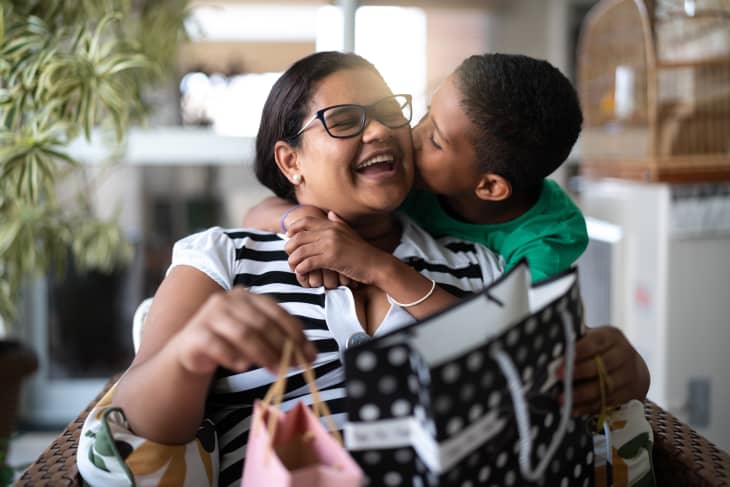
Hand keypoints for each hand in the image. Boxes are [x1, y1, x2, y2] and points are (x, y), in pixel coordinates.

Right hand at [171, 287, 316, 374]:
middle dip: (282, 347)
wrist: (190, 348)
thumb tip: (310, 355)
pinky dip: (234, 358)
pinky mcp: (196, 333)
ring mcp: (211, 315)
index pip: (277, 312)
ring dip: (263, 354)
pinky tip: (243, 367)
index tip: (310, 354)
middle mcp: (229, 300)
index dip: (296, 334)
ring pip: (243, 334)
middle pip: (262, 324)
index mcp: (248, 296)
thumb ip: (280, 338)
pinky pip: (219, 346)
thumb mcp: (256, 335)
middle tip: (294, 366)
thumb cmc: (229, 340)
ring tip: (275, 371)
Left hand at [285, 211, 388, 285]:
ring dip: (293, 260)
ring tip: (293, 267)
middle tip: (289, 255)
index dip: (294, 228)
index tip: (288, 236)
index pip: (306, 221)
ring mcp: (330, 245)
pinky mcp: (331, 259)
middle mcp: (330, 232)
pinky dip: (301, 269)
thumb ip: (338, 222)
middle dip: (289, 246)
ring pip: (301, 251)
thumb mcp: (350, 232)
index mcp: (332, 225)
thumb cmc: (363, 251)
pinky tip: (301, 273)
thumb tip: (330, 212)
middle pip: (299, 236)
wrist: (376, 264)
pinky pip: (308, 263)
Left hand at [560, 325, 648, 415]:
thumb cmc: (601, 349)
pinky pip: (605, 403)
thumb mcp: (592, 338)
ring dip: (581, 394)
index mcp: (612, 337)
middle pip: (602, 365)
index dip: (579, 350)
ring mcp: (627, 376)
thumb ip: (575, 341)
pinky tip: (573, 409)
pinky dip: (587, 407)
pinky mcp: (626, 395)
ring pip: (604, 387)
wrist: (630, 366)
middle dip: (579, 372)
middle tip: (558, 376)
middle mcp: (623, 355)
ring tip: (562, 398)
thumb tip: (551, 349)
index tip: (564, 357)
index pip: (596, 342)